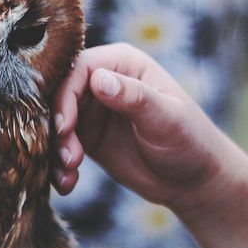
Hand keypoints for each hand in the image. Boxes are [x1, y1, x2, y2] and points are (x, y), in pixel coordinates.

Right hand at [52, 43, 226, 217]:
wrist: (193, 180)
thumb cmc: (190, 140)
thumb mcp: (165, 118)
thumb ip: (133, 97)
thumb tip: (98, 80)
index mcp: (123, 63)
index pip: (78, 69)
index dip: (65, 95)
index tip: (65, 127)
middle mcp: (103, 82)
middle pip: (60, 95)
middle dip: (57, 128)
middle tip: (68, 158)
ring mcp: (93, 110)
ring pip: (56, 123)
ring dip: (55, 149)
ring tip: (68, 173)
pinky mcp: (87, 138)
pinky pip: (61, 147)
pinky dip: (59, 166)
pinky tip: (68, 183)